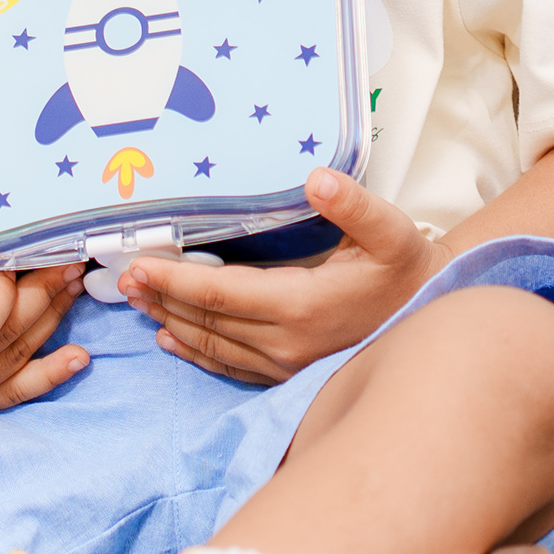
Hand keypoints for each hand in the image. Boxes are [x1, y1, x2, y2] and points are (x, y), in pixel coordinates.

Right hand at [0, 160, 87, 414]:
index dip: (2, 295)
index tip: (8, 258)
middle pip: (6, 341)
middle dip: (41, 296)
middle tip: (68, 257)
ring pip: (16, 361)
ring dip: (51, 320)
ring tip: (75, 281)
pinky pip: (14, 395)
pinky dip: (49, 375)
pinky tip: (79, 357)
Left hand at [122, 169, 446, 386]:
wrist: (435, 322)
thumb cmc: (408, 272)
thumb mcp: (389, 231)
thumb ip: (352, 204)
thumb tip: (317, 178)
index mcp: (300, 305)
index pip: (216, 293)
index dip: (171, 279)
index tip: (136, 264)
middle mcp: (285, 342)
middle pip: (204, 321)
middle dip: (159, 298)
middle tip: (118, 278)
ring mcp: (286, 365)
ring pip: (211, 346)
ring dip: (170, 322)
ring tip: (136, 302)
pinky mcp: (289, 376)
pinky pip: (230, 367)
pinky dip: (196, 353)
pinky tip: (171, 340)